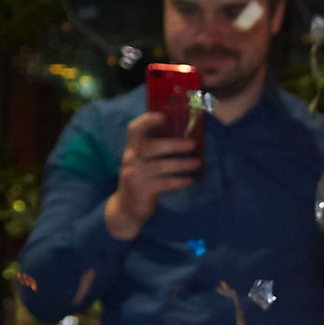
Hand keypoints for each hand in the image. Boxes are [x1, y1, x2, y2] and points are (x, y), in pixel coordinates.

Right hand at [103, 110, 200, 241]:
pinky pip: (165, 183)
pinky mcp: (142, 190)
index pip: (134, 129)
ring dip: (182, 164)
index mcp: (131, 149)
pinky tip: (189, 180)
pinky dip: (179, 181)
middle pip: (151, 147)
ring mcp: (135, 175)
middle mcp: (130, 159)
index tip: (163, 116)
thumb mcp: (142, 163)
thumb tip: (183, 138)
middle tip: (193, 144)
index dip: (147, 120)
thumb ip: (155, 151)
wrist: (126, 208)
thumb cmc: (141, 180)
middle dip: (174, 145)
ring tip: (197, 163)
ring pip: (161, 166)